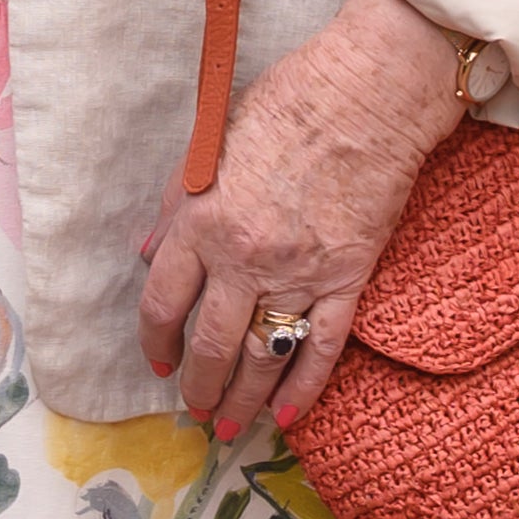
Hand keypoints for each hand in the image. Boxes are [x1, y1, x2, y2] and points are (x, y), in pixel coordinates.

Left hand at [137, 0, 460, 440]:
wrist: (368, 92)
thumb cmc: (288, 101)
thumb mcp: (210, 143)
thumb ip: (177, 205)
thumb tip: (151, 253)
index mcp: (203, 221)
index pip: (162, 302)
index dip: (155, 341)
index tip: (158, 361)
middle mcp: (245, 256)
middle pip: (211, 343)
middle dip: (199, 386)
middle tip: (196, 411)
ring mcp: (299, 271)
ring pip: (263, 354)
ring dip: (242, 398)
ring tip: (230, 427)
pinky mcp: (349, 276)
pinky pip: (323, 346)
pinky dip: (305, 385)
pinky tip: (287, 414)